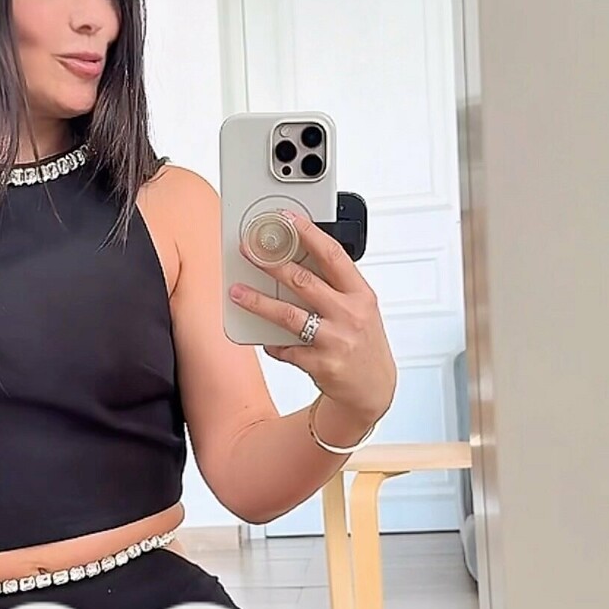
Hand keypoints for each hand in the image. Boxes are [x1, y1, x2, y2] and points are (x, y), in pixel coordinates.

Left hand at [229, 209, 396, 432]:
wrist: (372, 389)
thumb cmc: (363, 342)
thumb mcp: (361, 308)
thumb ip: (336, 286)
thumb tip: (298, 259)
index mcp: (361, 295)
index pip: (333, 255)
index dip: (308, 233)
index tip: (287, 219)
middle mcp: (349, 315)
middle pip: (303, 281)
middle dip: (271, 263)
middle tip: (248, 251)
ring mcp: (335, 341)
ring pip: (288, 315)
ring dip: (258, 302)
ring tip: (237, 292)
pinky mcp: (321, 365)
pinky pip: (286, 349)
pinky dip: (273, 343)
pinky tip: (266, 339)